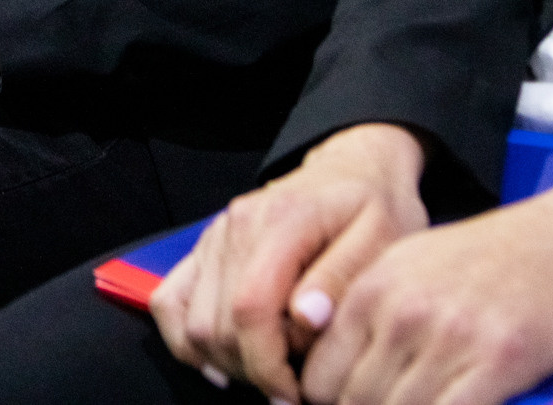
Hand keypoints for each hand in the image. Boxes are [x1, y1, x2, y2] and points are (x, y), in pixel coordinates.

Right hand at [152, 122, 428, 400]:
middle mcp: (237, 226)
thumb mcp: (383, 238)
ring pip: (191, 323)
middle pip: (216, 325)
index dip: (268, 366)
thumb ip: (342, 278)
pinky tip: (224, 361)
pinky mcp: (203, 248)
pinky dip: (187, 342)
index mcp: (282, 221)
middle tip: (293, 387)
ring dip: (226, 362)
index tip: (297, 394)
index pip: (251, 309)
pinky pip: (169, 302)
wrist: (350, 169)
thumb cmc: (372, 207)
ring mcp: (214, 236)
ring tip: (269, 370)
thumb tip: (305, 319)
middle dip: (252, 371)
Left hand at [299, 187, 552, 404]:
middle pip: (355, 401)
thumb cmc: (488, 257)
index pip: (321, 377)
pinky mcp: (498, 361)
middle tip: (395, 403)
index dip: (334, 401)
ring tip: (429, 403)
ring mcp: (449, 338)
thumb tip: (335, 369)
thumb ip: (367, 313)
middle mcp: (402, 314)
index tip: (354, 402)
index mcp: (372, 291)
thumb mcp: (407, 267)